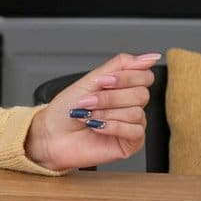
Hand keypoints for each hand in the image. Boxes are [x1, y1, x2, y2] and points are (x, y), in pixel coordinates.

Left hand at [25, 53, 159, 170]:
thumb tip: (149, 57)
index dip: (125, 77)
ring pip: (136, 113)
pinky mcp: (131, 143)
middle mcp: (130, 105)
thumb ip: (120, 65)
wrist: (51, 135)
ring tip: (88, 115)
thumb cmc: (66, 110)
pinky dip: (112, 126)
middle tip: (89, 101)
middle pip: (142, 94)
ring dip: (106, 112)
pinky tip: (97, 126)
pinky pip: (135, 131)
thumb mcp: (91, 80)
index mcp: (123, 88)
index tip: (102, 81)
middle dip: (110, 97)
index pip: (145, 76)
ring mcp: (132, 124)